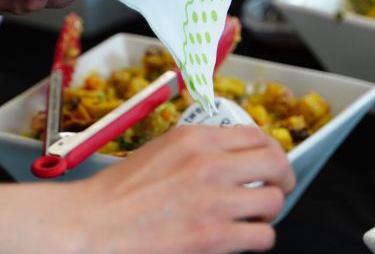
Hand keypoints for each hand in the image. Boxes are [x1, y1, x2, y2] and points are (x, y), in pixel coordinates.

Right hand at [0, 126, 294, 253]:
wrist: (91, 226)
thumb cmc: (116, 194)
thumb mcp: (159, 151)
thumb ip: (197, 150)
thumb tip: (230, 157)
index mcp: (194, 139)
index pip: (256, 135)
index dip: (270, 150)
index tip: (269, 162)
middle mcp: (209, 164)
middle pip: (275, 163)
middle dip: (283, 178)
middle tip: (278, 189)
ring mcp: (214, 201)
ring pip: (273, 201)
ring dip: (269, 211)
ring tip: (257, 217)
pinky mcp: (214, 237)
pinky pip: (262, 236)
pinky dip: (258, 239)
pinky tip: (244, 238)